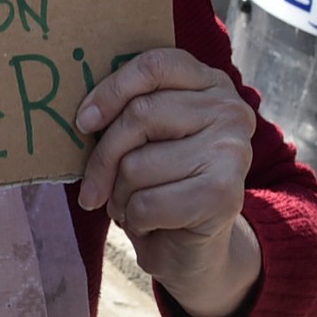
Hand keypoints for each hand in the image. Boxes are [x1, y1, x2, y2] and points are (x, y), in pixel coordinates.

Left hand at [75, 49, 261, 316]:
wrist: (193, 250)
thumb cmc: (159, 184)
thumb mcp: (144, 138)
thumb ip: (127, 111)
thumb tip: (83, 115)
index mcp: (209, 83)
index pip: (154, 66)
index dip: (111, 90)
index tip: (84, 122)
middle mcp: (230, 110)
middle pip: (140, 115)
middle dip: (104, 159)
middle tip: (94, 188)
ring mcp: (233, 151)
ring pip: (137, 163)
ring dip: (120, 195)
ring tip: (133, 205)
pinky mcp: (225, 195)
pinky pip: (147, 202)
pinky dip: (135, 219)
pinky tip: (150, 224)